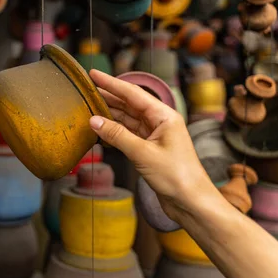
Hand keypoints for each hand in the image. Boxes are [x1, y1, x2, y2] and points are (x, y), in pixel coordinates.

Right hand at [88, 70, 217, 221]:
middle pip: (130, 104)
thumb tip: (94, 120)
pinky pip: (128, 134)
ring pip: (128, 119)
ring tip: (89, 107)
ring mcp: (155, 135)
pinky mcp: (150, 149)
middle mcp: (160, 122)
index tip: (94, 74)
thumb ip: (117, 135)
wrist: (191, 202)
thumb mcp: (143, 154)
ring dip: (109, 114)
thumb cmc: (176, 177)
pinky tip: (101, 128)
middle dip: (109, 96)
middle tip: (87, 89)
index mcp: (164, 116)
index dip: (111, 83)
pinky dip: (114, 131)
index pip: (133, 93)